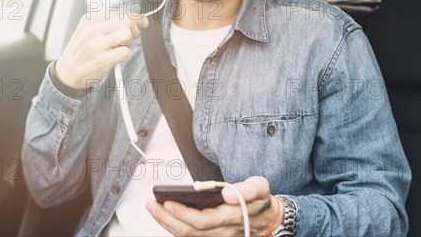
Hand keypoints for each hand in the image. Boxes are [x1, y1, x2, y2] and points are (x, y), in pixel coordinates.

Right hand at [55, 9, 148, 89]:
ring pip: (127, 34)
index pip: (121, 11)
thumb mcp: (89, 30)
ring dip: (129, 43)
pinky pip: (126, 52)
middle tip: (127, 39)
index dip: (136, 18)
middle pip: (127, 21)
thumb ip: (111, 22)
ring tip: (120, 48)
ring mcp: (96, 45)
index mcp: (90, 19)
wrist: (67, 73)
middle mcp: (92, 30)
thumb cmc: (82, 51)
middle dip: (133, 30)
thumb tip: (141, 20)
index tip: (142, 23)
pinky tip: (118, 58)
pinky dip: (127, 55)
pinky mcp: (101, 60)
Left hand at [146, 176, 282, 235]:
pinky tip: (165, 218)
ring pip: (187, 236)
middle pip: (189, 231)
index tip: (167, 202)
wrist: (270, 220)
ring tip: (153, 209)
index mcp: (231, 218)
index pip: (201, 220)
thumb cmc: (261, 201)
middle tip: (151, 204)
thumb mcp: (260, 188)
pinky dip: (175, 229)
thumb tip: (226, 192)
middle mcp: (221, 232)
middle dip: (166, 218)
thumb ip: (247, 190)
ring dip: (167, 224)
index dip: (182, 213)